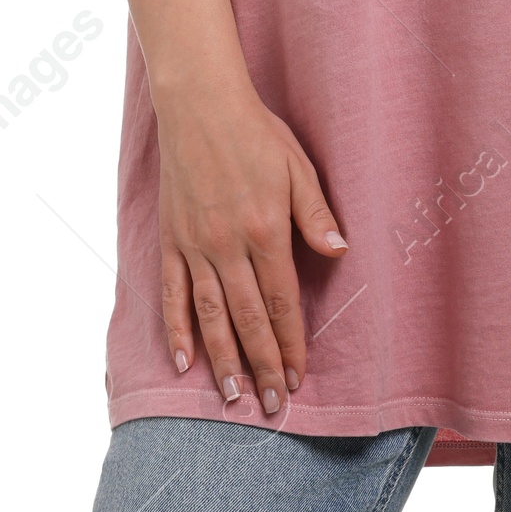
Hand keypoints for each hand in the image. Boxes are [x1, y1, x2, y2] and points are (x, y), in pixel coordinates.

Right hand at [156, 86, 347, 414]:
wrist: (200, 104)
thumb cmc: (257, 132)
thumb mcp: (298, 165)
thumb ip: (316, 213)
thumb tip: (339, 251)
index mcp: (266, 230)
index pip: (280, 302)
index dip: (291, 343)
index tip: (298, 377)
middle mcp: (228, 246)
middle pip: (247, 320)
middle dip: (262, 365)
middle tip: (270, 407)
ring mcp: (195, 246)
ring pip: (210, 316)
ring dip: (222, 360)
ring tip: (233, 396)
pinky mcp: (171, 239)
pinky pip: (172, 293)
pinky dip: (177, 330)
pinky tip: (184, 361)